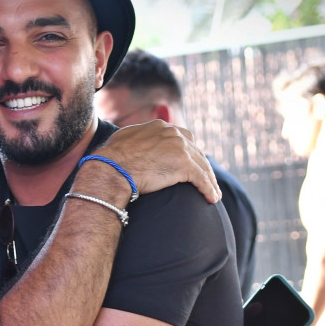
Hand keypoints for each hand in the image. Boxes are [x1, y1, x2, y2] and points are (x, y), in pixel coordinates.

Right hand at [96, 120, 220, 202]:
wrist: (112, 168)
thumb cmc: (111, 158)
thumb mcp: (124, 139)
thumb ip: (135, 138)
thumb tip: (131, 144)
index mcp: (160, 127)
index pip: (182, 137)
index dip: (188, 151)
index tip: (191, 162)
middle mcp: (173, 133)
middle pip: (195, 151)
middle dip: (201, 165)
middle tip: (205, 179)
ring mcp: (180, 148)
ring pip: (202, 165)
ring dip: (209, 180)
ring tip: (213, 193)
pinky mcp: (183, 165)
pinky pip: (202, 178)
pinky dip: (209, 188)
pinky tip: (212, 198)